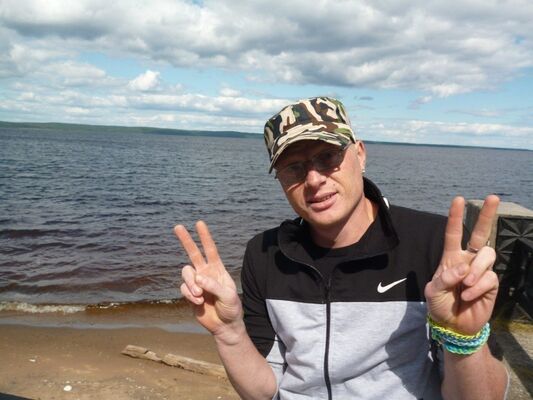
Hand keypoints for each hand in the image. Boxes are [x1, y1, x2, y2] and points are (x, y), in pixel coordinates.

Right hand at [174, 221, 242, 336]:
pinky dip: (190, 295)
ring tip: (200, 296)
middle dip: (185, 239)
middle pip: (193, 253)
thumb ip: (213, 286)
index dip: (205, 236)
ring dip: (190, 284)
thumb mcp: (227, 296)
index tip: (199, 223)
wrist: (225, 325)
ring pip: (186, 273)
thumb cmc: (231, 308)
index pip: (210, 249)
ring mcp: (196, 283)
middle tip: (177, 226)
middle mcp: (205, 273)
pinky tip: (199, 302)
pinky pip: (184, 289)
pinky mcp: (189, 294)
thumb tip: (198, 278)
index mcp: (217, 269)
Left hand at [424, 195, 499, 334]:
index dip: (456, 216)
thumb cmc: (440, 304)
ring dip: (476, 269)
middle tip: (493, 197)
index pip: (454, 233)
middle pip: (480, 234)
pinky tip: (469, 296)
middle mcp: (468, 260)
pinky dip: (478, 287)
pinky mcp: (491, 284)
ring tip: (466, 285)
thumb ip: (445, 278)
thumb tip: (463, 268)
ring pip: (487, 255)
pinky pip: (489, 278)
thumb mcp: (433, 292)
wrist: (453, 325)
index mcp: (451, 257)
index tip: (458, 199)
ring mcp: (480, 271)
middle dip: (487, 215)